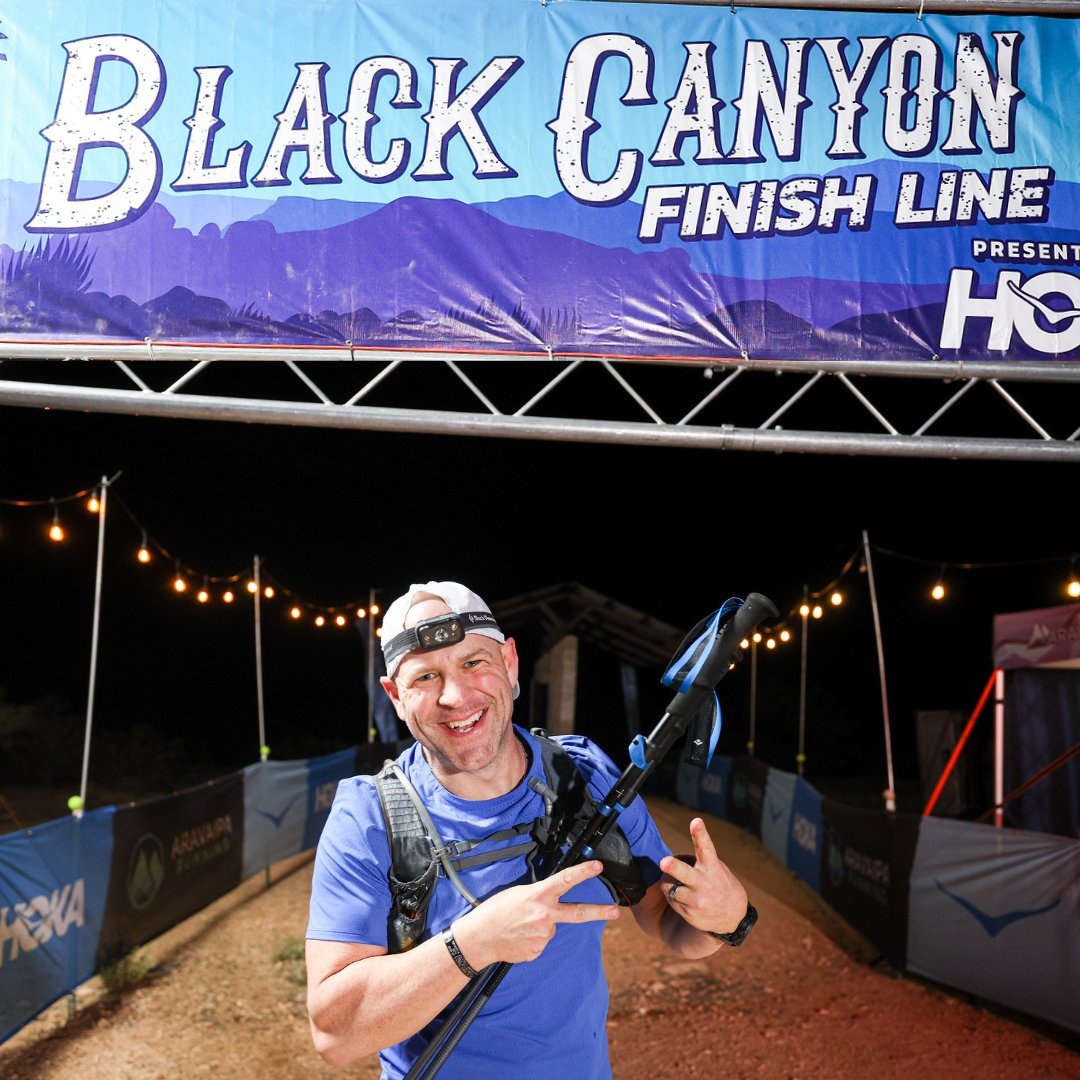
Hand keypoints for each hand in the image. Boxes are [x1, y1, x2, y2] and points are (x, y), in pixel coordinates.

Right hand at [455, 859, 619, 966]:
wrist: (479, 939)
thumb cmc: (494, 911)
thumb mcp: (516, 893)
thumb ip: (538, 896)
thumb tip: (550, 903)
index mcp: (537, 896)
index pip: (565, 880)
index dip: (583, 872)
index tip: (598, 867)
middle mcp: (544, 915)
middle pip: (577, 912)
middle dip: (599, 911)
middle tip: (615, 911)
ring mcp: (543, 935)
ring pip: (550, 928)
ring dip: (540, 926)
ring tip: (519, 926)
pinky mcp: (538, 951)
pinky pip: (541, 942)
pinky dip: (532, 939)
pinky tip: (518, 937)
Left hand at [659, 817, 748, 937]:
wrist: (732, 917)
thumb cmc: (719, 883)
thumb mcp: (717, 869)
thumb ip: (701, 861)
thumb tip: (675, 857)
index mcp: (713, 868)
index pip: (706, 848)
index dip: (700, 834)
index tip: (696, 821)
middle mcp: (705, 884)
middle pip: (685, 874)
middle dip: (674, 867)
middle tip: (663, 862)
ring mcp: (697, 900)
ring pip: (671, 887)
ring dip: (667, 881)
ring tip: (674, 881)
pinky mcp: (689, 913)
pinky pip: (671, 899)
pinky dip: (671, 894)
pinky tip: (682, 895)